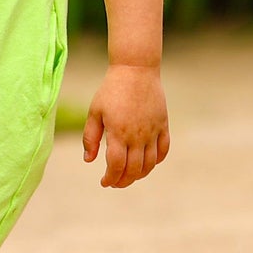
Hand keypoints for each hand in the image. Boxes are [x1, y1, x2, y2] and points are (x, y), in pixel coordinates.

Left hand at [83, 63, 169, 187]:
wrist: (136, 70)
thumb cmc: (111, 90)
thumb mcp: (94, 112)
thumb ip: (90, 138)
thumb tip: (89, 160)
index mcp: (118, 133)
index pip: (116, 166)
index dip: (110, 178)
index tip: (104, 182)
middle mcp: (137, 136)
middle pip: (134, 170)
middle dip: (123, 181)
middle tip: (115, 182)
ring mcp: (153, 131)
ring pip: (150, 164)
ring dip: (139, 174)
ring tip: (129, 175)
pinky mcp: (163, 125)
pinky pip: (163, 150)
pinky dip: (156, 161)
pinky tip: (147, 163)